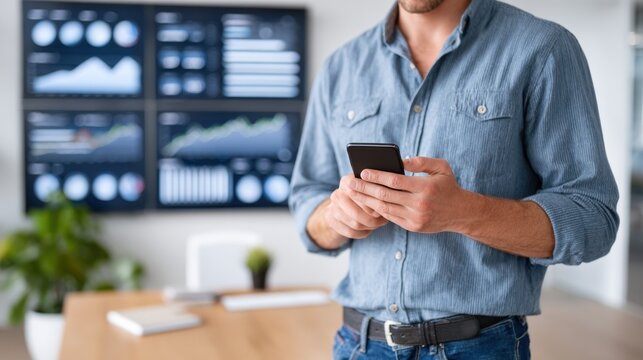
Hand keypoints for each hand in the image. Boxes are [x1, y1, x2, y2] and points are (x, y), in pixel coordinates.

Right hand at [306, 174, 388, 249]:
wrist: (343, 205)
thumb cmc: (365, 195)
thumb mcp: (371, 188)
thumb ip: (378, 190)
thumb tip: (388, 198)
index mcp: (347, 182)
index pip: (359, 194)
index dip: (372, 202)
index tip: (384, 206)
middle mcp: (337, 194)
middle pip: (357, 213)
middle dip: (373, 219)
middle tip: (384, 220)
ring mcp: (332, 209)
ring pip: (355, 224)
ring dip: (370, 226)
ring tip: (378, 224)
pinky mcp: (331, 221)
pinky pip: (350, 232)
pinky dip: (363, 232)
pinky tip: (368, 229)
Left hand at [345, 157, 467, 232]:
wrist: (461, 213)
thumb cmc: (448, 185)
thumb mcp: (441, 167)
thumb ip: (421, 161)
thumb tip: (400, 160)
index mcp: (425, 187)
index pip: (395, 181)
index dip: (377, 176)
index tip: (363, 171)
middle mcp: (419, 204)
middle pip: (386, 196)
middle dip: (365, 188)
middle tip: (350, 183)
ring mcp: (415, 218)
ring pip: (385, 209)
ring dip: (366, 200)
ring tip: (353, 193)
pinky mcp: (413, 226)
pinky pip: (390, 217)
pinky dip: (377, 209)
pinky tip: (366, 202)